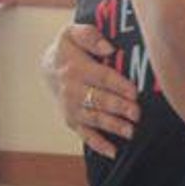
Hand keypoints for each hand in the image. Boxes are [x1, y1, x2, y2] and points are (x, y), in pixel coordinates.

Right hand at [43, 22, 140, 158]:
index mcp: (75, 67)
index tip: (133, 92)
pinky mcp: (72, 121)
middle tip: (136, 113)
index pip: (100, 77)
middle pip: (98, 100)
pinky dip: (99, 145)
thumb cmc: (69, 48)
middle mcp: (71, 90)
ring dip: (112, 126)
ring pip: (94, 119)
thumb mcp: (73, 33)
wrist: (48, 67)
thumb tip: (108, 48)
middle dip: (118, 107)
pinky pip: (85, 135)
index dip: (117, 84)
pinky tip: (114, 152)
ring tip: (130, 131)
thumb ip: (90, 36)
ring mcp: (71, 108)